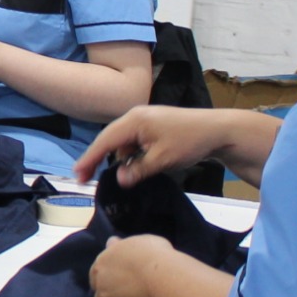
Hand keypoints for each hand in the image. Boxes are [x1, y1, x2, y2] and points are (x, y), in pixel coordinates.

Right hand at [71, 105, 236, 186]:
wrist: (218, 130)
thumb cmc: (189, 141)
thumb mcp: (162, 159)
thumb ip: (138, 170)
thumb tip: (119, 180)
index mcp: (134, 121)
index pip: (104, 141)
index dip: (89, 158)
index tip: (77, 175)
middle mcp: (135, 116)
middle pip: (110, 139)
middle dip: (97, 158)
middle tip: (85, 178)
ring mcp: (145, 120)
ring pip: (123, 142)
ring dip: (117, 158)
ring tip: (113, 177)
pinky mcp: (154, 126)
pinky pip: (134, 141)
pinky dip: (130, 154)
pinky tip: (133, 167)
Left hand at [90, 234, 174, 296]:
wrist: (161, 276)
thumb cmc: (151, 253)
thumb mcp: (135, 241)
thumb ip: (121, 246)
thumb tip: (112, 242)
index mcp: (101, 264)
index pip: (95, 276)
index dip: (105, 279)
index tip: (115, 281)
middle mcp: (101, 285)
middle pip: (100, 296)